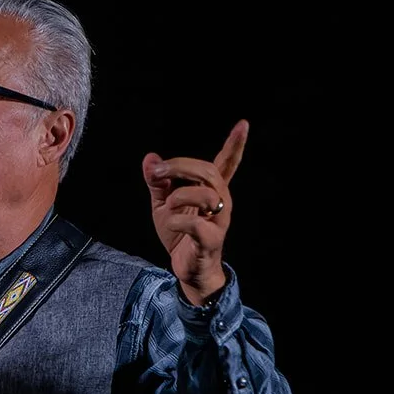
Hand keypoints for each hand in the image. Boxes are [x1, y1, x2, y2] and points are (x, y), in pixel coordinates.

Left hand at [142, 119, 248, 305]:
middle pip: (209, 171)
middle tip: (156, 173)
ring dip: (180, 194)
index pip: (227, 163)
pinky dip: (177, 220)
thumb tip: (150, 158)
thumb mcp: (163, 204)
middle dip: (180, 166)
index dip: (235, 144)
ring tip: (168, 206)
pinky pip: (195, 224)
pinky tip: (171, 224)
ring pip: (207, 194)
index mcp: (211, 190)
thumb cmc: (180, 234)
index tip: (243, 123)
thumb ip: (157, 182)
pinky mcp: (211, 240)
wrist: (186, 269)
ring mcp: (219, 221)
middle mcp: (221, 201)